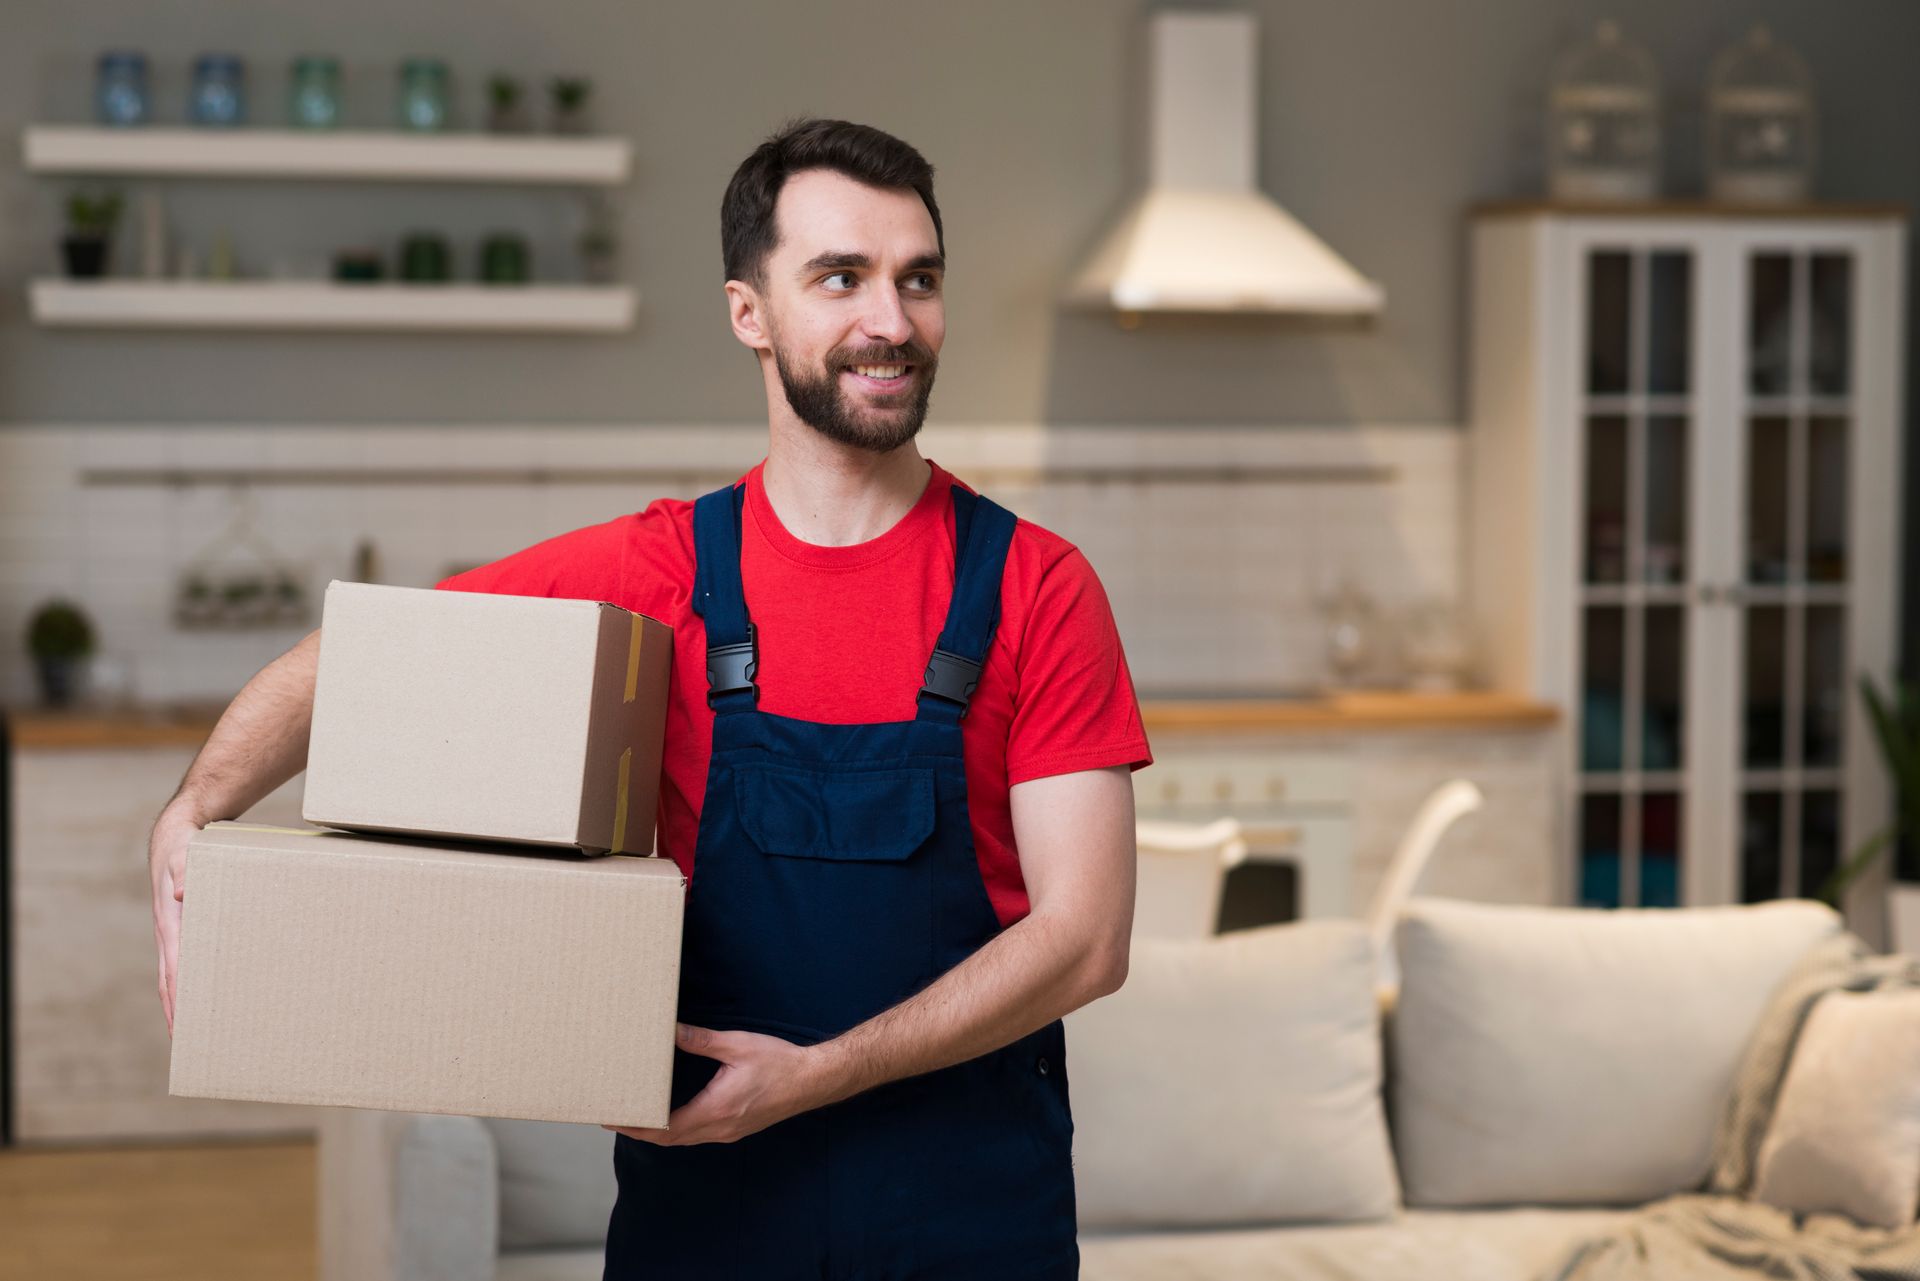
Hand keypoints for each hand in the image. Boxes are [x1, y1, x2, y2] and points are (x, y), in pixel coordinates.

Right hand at [148, 805, 203, 1035]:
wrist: (177, 835)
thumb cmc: (185, 846)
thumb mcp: (186, 853)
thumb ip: (186, 870)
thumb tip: (183, 893)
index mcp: (170, 923)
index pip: (173, 971)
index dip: (177, 1000)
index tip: (184, 1028)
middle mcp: (171, 933)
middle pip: (172, 983)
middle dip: (179, 1014)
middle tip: (193, 1044)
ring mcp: (177, 931)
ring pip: (179, 974)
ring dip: (187, 1002)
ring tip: (203, 1028)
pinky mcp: (187, 926)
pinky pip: (190, 959)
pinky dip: (195, 980)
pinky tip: (213, 990)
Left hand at [603, 1023, 830, 1145]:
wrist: (813, 1080)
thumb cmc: (779, 1063)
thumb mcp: (737, 1046)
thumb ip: (701, 1040)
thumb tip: (671, 1031)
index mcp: (716, 1109)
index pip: (665, 1129)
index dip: (637, 1127)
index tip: (614, 1120)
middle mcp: (720, 1128)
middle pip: (670, 1140)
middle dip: (641, 1131)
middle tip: (616, 1118)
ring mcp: (728, 1132)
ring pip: (684, 1140)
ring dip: (659, 1133)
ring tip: (637, 1117)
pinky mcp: (736, 1128)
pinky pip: (699, 1135)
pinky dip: (678, 1130)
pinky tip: (672, 1116)